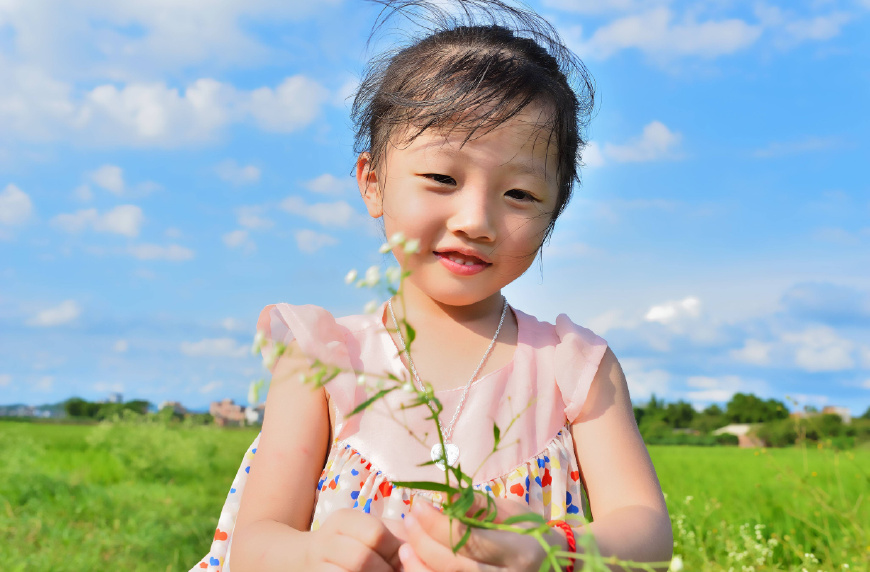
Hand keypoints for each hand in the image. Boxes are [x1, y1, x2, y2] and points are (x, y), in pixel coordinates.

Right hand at [307, 508, 404, 570]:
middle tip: (395, 571)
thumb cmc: (354, 544)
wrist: (310, 560)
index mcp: (343, 519)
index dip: (395, 549)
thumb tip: (421, 543)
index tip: (403, 557)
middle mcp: (324, 540)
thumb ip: (398, 531)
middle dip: (385, 569)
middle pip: (362, 558)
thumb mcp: (373, 530)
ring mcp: (316, 565)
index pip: (375, 533)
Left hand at [399, 495, 568, 570]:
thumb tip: (446, 492)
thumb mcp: (511, 512)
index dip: (439, 524)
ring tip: (405, 547)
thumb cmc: (530, 533)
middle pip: (455, 566)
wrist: (557, 565)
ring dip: (420, 566)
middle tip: (408, 519)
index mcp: (520, 552)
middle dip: (424, 542)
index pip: (470, 540)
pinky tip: (417, 565)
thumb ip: (479, 505)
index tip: (419, 504)